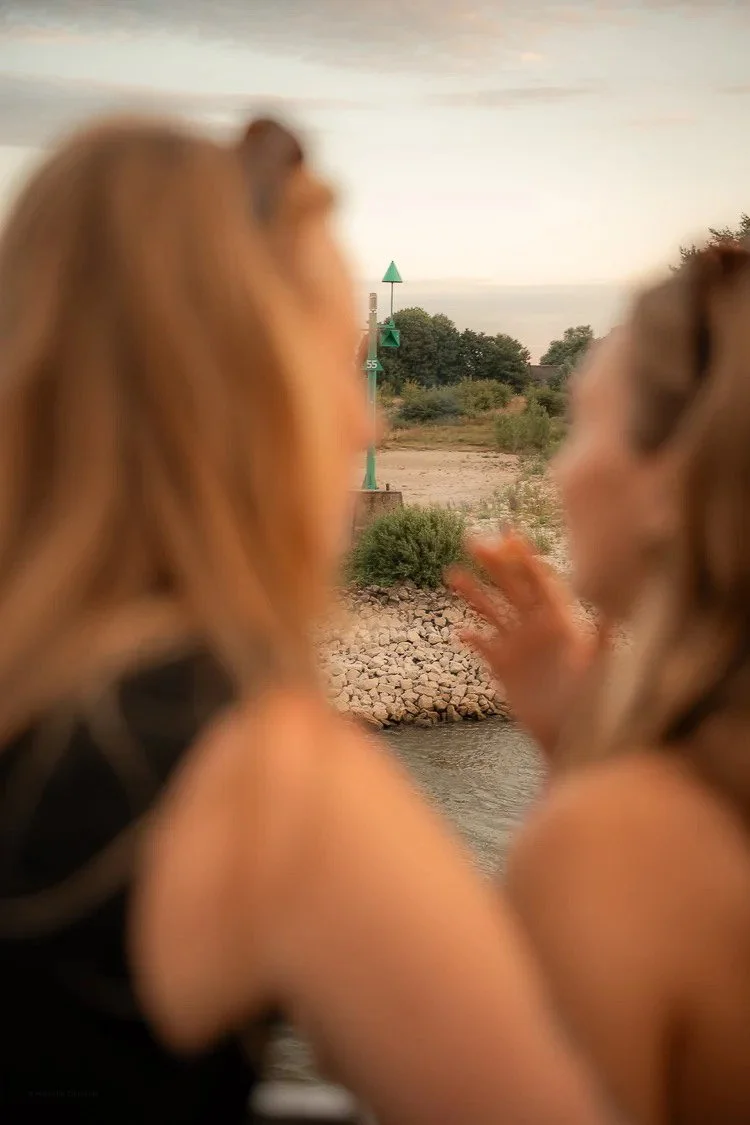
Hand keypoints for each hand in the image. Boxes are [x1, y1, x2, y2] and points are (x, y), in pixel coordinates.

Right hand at [447, 531, 606, 758]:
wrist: (575, 739)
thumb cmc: (595, 703)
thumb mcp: (602, 669)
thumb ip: (602, 641)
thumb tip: (613, 616)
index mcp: (561, 621)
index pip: (542, 582)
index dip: (526, 558)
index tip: (511, 535)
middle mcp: (539, 628)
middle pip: (513, 587)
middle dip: (494, 563)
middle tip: (473, 540)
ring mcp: (520, 646)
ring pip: (492, 612)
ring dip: (474, 594)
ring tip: (452, 574)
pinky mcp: (505, 668)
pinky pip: (484, 646)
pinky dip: (472, 638)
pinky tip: (459, 633)